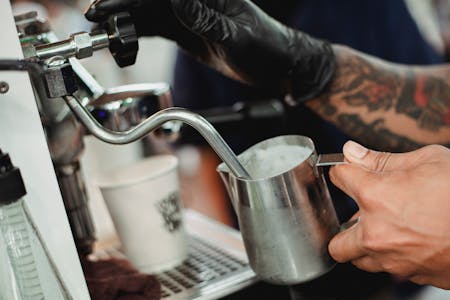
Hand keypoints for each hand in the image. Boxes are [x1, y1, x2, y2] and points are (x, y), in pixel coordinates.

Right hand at [85, 0, 335, 101]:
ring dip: (125, 21)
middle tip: (96, 15)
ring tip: (102, 30)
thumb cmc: (266, 47)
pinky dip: (137, 34)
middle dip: (122, 6)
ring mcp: (188, 15)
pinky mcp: (186, 32)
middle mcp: (195, 0)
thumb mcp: (236, 36)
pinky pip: (156, 29)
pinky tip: (122, 41)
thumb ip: (205, 19)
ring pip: (148, 13)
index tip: (111, 2)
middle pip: (150, 0)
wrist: (277, 67)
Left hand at [328, 141, 449, 292]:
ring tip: (390, 229)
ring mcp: (392, 260)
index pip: (339, 177)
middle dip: (344, 226)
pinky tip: (414, 241)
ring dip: (365, 245)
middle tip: (365, 214)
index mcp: (376, 196)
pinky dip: (392, 257)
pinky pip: (387, 268)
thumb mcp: (430, 160)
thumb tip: (352, 152)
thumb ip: (383, 159)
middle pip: (335, 240)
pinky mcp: (409, 276)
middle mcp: (376, 233)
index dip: (344, 170)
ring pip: (359, 259)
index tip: (350, 171)